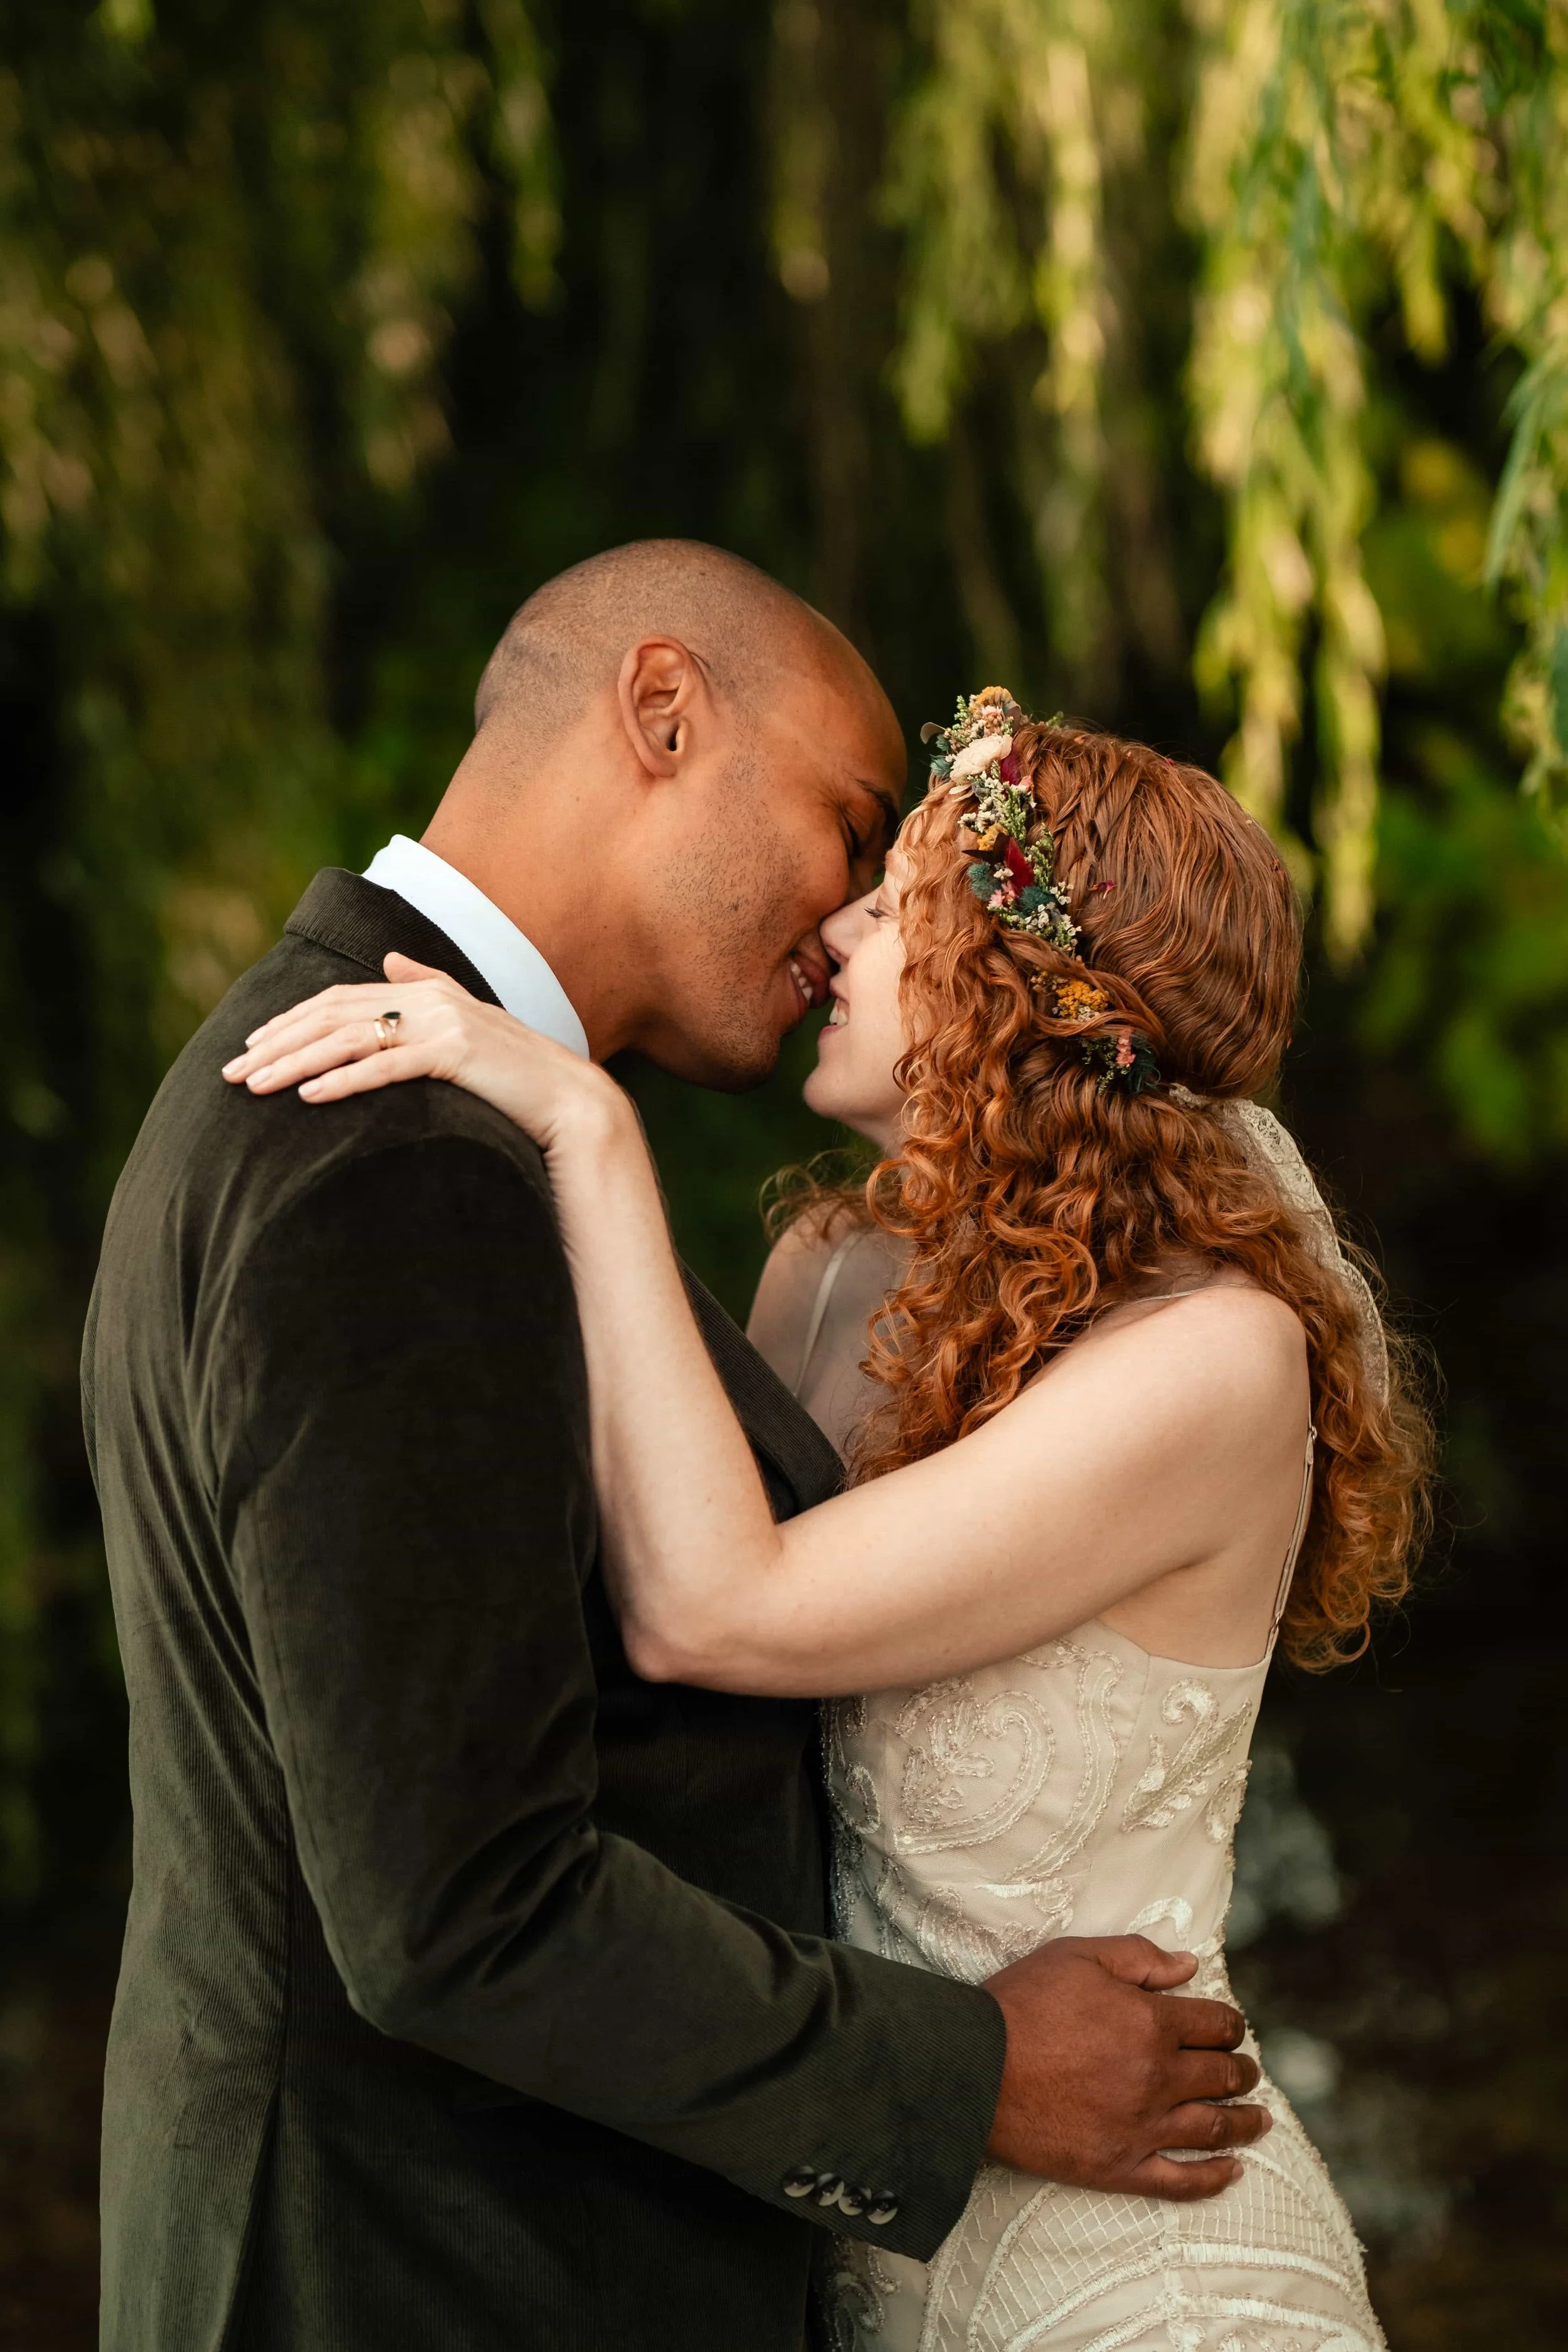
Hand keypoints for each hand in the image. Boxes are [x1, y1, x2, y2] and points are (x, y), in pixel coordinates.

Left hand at [222, 953, 620, 1154]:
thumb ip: (428, 985)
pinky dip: (345, 1080)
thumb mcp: (467, 1022)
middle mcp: (427, 999)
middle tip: (232, 1073)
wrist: (571, 1100)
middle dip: (277, 1044)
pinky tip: (310, 1097)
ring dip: (295, 1064)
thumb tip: (391, 960)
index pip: (340, 1000)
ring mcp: (443, 1025)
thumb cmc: (517, 1073)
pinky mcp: (456, 1055)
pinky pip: (388, 1067)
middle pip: (333, 1016)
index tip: (252, 1047)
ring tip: (255, 1087)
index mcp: (424, 992)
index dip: (291, 1021)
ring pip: (351, 1039)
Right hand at [983, 1936, 1268, 2199]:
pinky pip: (1181, 2182)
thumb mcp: (1079, 1956)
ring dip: (1244, 2122)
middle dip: (1241, 2071)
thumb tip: (1189, 1965)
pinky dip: (1213, 2179)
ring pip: (1212, 2129)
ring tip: (1260, 2119)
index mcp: (1152, 2024)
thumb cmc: (1023, 2004)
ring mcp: (1141, 2128)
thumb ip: (1139, 1957)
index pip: (1215, 2025)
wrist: (975, 2068)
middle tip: (1247, 2071)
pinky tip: (1233, 2172)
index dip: (1230, 2025)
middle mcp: (1157, 2078)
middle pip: (1221, 2076)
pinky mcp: (1119, 2167)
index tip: (1230, 2028)